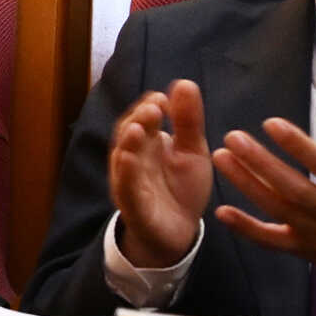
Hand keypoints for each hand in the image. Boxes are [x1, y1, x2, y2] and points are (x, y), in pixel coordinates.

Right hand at [106, 80, 216, 271]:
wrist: (180, 232)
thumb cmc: (182, 188)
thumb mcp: (192, 150)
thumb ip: (188, 121)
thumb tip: (184, 83)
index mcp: (148, 143)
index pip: (142, 118)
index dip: (149, 106)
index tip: (164, 99)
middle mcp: (133, 159)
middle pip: (128, 133)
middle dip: (138, 119)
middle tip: (154, 107)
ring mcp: (130, 181)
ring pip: (122, 159)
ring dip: (127, 143)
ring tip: (137, 128)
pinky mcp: (133, 205)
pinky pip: (125, 188)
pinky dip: (125, 174)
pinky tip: (128, 159)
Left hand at [214, 100, 315, 297]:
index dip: (298, 145)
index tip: (270, 123)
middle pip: (295, 188)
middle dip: (262, 163)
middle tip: (232, 138)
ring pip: (278, 210)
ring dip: (247, 185)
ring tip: (221, 158)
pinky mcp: (302, 249)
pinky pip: (271, 241)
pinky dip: (246, 229)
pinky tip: (221, 211)